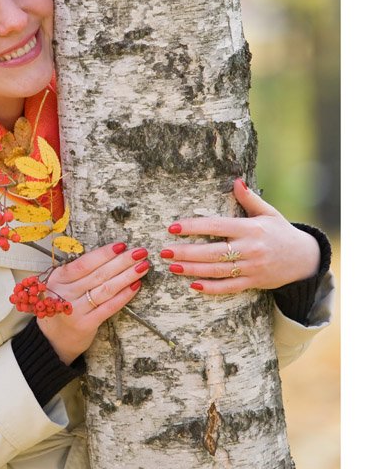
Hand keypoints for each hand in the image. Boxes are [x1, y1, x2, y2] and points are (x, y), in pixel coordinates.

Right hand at [38, 242, 150, 363]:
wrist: (54, 338)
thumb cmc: (63, 304)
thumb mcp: (62, 284)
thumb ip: (79, 271)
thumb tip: (112, 254)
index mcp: (58, 278)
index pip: (84, 263)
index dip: (104, 253)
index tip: (122, 245)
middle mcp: (65, 293)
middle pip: (98, 274)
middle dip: (122, 261)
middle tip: (140, 252)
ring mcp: (75, 310)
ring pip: (106, 289)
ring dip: (127, 276)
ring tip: (142, 267)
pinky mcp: (86, 324)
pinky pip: (109, 307)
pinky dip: (123, 296)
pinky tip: (135, 286)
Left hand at [158, 179, 320, 294]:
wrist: (304, 259)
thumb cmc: (281, 232)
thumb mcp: (269, 212)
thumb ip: (250, 199)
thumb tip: (236, 181)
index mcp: (251, 228)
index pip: (217, 226)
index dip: (194, 227)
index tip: (173, 227)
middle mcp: (250, 248)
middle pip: (212, 252)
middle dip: (186, 252)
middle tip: (164, 251)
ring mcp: (252, 267)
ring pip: (217, 271)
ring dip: (193, 270)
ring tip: (172, 266)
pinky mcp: (253, 282)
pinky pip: (229, 287)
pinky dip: (211, 288)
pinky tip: (193, 285)